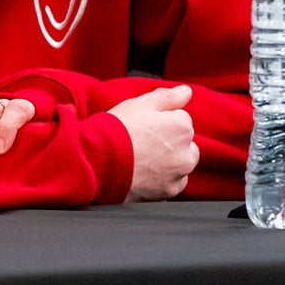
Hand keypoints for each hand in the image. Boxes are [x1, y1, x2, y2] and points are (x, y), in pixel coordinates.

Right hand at [108, 85, 198, 201]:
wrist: (98, 164)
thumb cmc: (117, 130)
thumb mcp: (140, 103)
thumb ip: (168, 96)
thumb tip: (187, 91)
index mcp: (182, 127)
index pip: (181, 119)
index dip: (161, 120)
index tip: (144, 126)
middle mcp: (187, 153)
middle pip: (185, 144)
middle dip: (171, 142)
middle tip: (144, 143)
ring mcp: (178, 175)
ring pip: (180, 165)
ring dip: (169, 162)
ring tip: (143, 160)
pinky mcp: (167, 193)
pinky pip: (171, 184)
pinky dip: (162, 180)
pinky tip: (144, 174)